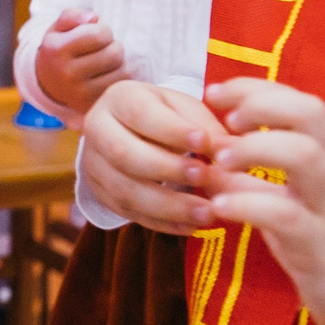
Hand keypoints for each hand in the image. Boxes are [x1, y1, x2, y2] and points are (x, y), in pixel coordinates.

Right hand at [33, 9, 128, 120]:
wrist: (47, 84)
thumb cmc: (59, 50)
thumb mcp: (58, 28)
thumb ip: (72, 15)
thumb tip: (94, 18)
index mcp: (56, 50)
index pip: (98, 34)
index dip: (103, 30)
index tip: (97, 35)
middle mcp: (66, 74)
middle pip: (114, 53)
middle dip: (114, 45)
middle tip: (104, 48)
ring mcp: (80, 93)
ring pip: (122, 70)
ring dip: (119, 62)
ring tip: (106, 61)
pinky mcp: (93, 105)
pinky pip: (122, 85)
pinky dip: (120, 77)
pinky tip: (109, 74)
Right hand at [78, 79, 221, 233]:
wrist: (130, 131)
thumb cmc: (165, 116)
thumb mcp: (185, 110)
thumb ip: (208, 129)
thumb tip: (231, 154)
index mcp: (119, 98)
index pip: (140, 113)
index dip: (172, 130)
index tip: (204, 143)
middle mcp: (98, 129)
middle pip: (123, 153)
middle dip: (167, 169)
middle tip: (204, 177)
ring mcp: (93, 164)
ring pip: (124, 190)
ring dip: (168, 206)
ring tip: (206, 213)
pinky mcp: (100, 193)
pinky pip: (128, 214)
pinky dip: (162, 223)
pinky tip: (191, 226)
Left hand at [200, 79, 324, 324]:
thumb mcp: (296, 199)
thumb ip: (258, 175)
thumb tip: (208, 152)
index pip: (302, 102)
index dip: (257, 89)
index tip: (216, 92)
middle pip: (311, 115)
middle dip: (262, 106)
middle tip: (226, 123)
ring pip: (306, 157)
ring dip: (255, 149)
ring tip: (220, 160)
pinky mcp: (323, 249)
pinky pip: (288, 217)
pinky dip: (249, 205)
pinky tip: (221, 206)